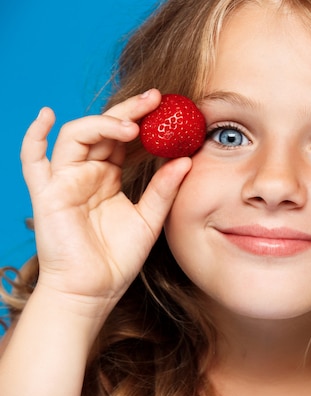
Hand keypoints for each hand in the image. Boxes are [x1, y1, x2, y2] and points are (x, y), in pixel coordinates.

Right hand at [20, 89, 190, 315]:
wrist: (94, 291)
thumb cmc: (119, 258)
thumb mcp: (150, 219)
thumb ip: (165, 189)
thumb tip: (187, 160)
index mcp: (110, 177)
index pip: (124, 139)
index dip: (143, 121)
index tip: (169, 108)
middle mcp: (87, 173)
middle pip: (103, 130)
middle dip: (128, 112)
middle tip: (156, 100)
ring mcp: (65, 181)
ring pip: (76, 136)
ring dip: (102, 124)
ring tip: (133, 126)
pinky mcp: (47, 195)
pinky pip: (33, 161)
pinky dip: (34, 137)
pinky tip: (45, 115)